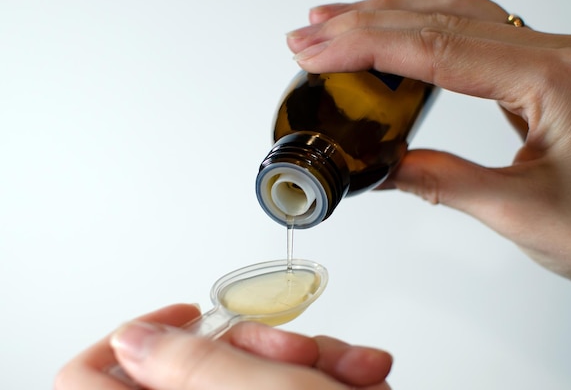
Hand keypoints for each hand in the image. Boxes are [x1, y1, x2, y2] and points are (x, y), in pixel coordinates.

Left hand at [55, 303, 391, 389]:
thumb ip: (189, 367)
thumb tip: (130, 340)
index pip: (86, 378)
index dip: (132, 335)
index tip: (187, 316)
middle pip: (187, 365)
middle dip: (253, 344)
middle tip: (296, 349)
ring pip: (244, 370)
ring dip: (302, 357)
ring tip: (349, 370)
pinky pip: (282, 384)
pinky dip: (320, 374)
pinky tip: (355, 378)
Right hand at [286, 0, 570, 305]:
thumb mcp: (518, 212)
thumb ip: (442, 180)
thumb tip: (383, 166)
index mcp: (558, 78)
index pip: (440, 48)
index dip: (368, 47)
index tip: (318, 52)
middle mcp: (559, 54)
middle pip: (443, 18)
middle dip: (367, 25)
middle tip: (310, 35)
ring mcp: (553, 58)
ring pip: (457, 16)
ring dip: (391, 17)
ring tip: (335, 24)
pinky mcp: (544, 73)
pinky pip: (476, 32)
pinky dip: (427, 23)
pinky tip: (398, 13)